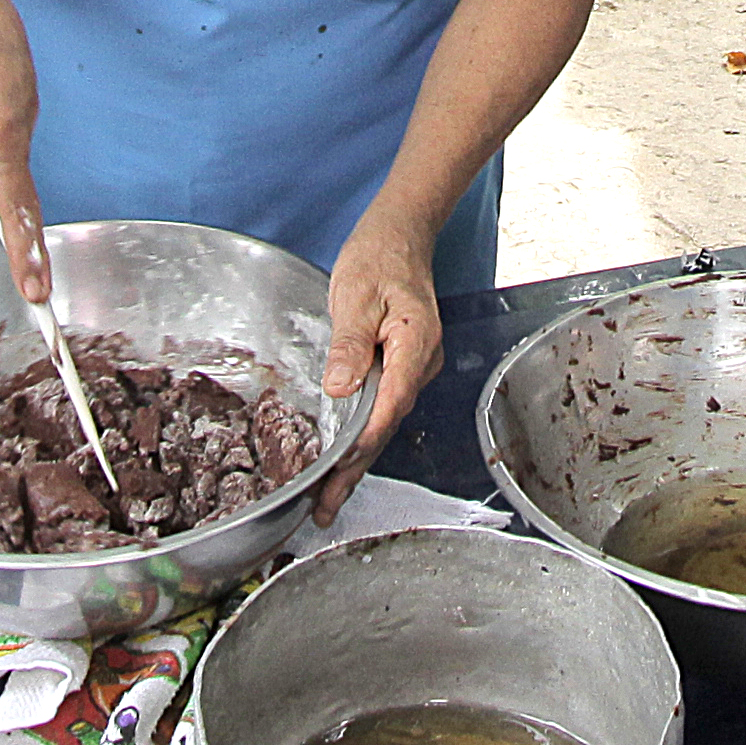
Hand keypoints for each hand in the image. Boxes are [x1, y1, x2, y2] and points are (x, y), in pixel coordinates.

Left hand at [311, 210, 443, 520]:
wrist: (401, 236)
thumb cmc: (379, 258)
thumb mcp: (357, 295)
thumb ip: (351, 344)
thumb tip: (341, 387)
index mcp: (415, 346)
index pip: (389, 405)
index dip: (362, 442)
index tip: (337, 471)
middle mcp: (420, 365)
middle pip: (386, 427)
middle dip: (354, 470)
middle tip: (325, 508)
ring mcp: (413, 369)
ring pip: (382, 423)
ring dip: (355, 461)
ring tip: (328, 499)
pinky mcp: (401, 368)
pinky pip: (380, 409)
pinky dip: (360, 437)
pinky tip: (342, 458)